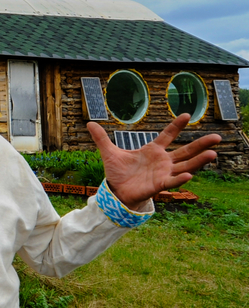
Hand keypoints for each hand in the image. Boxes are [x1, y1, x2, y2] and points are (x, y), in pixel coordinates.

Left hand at [87, 115, 220, 209]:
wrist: (115, 192)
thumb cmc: (118, 173)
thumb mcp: (108, 153)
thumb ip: (101, 138)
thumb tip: (89, 123)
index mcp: (153, 151)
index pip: (168, 135)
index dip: (176, 126)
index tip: (187, 115)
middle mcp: (162, 161)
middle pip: (185, 151)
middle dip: (201, 144)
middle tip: (217, 137)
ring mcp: (163, 173)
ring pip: (185, 166)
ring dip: (199, 161)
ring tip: (213, 154)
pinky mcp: (158, 185)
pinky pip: (172, 182)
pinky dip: (180, 178)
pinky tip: (189, 174)